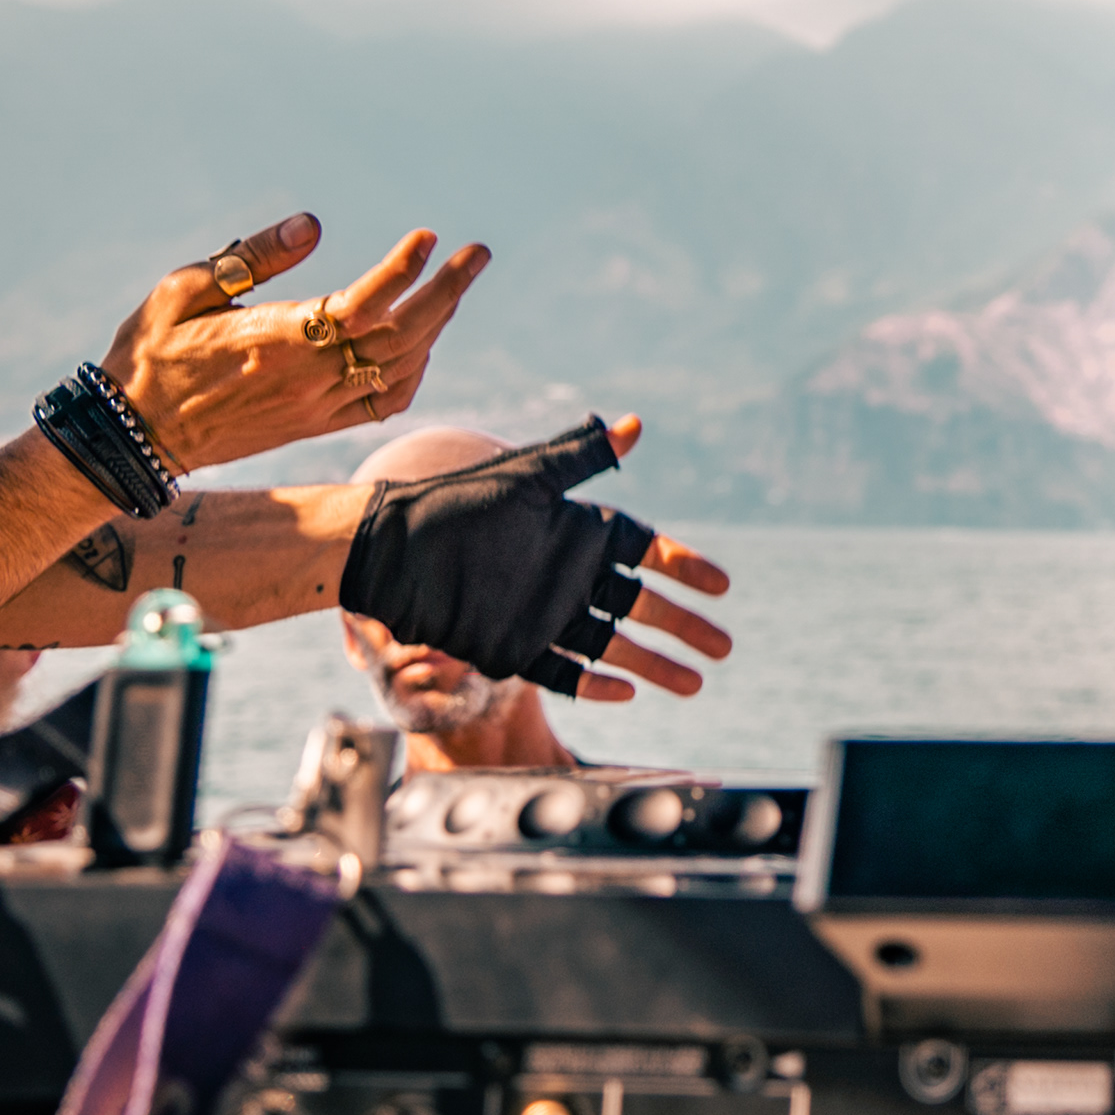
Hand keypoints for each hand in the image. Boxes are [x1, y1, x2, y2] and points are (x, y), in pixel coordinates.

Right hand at [101, 215, 487, 472]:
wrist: (136, 435)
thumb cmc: (153, 352)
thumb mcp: (185, 291)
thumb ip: (252, 258)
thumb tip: (313, 223)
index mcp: (275, 339)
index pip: (359, 306)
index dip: (401, 272)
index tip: (428, 237)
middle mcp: (306, 376)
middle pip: (399, 335)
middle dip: (447, 291)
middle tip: (477, 253)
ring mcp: (317, 406)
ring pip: (399, 365)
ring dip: (437, 323)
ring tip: (455, 283)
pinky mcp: (317, 425)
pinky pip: (383, 400)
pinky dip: (414, 370)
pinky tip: (422, 342)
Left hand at [338, 411, 734, 701]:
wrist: (389, 553)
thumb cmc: (456, 504)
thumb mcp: (526, 477)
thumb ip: (582, 456)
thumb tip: (635, 423)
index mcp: (579, 531)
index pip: (646, 552)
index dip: (685, 568)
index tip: (722, 586)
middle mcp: (568, 575)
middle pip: (641, 606)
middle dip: (684, 626)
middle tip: (724, 646)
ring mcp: (543, 614)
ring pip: (613, 645)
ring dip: (654, 663)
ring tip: (695, 683)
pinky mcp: (513, 648)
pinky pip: (562, 673)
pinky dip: (593, 683)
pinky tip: (626, 692)